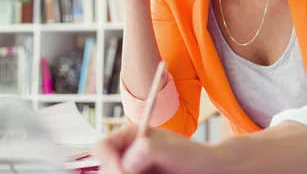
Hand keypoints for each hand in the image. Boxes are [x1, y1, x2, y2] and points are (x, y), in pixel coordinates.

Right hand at [92, 124, 209, 173]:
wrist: (204, 171)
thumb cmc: (192, 157)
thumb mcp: (172, 150)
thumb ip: (149, 150)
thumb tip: (129, 160)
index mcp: (129, 136)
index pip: (101, 148)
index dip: (108, 161)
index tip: (124, 172)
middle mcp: (124, 155)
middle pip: (104, 170)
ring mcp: (127, 170)